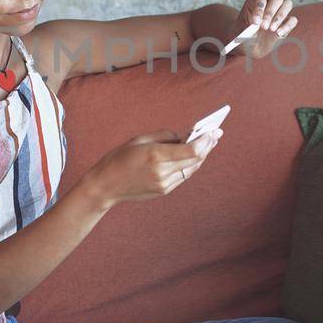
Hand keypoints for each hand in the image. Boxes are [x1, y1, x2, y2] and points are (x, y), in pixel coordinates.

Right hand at [87, 127, 222, 206]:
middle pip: (195, 160)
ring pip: (191, 169)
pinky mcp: (164, 191)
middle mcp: (163, 172)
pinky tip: (193, 156)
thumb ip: (164, 136)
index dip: (205, 141)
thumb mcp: (140, 139)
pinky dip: (190, 165)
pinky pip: (183, 176)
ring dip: (201, 156)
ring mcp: (164, 184)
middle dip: (207, 146)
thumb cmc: (120, 157)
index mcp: (156, 156)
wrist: (106, 185)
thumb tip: (183, 138)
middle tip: (216, 134)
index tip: (214, 131)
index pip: (191, 151)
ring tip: (208, 143)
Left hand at [237, 0, 296, 59]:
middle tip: (264, 26)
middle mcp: (268, 3)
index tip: (255, 22)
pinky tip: (278, 34)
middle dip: (271, 11)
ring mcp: (279, 12)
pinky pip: (292, 20)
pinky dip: (287, 26)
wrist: (249, 46)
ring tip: (271, 29)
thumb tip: (257, 24)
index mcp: (255, 1)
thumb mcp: (241, 31)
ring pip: (287, 4)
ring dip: (280, 16)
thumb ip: (248, 27)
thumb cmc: (243, 36)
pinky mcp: (286, 22)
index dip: (259, 9)